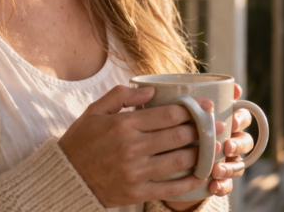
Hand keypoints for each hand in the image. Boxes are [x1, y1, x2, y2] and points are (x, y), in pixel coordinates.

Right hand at [59, 85, 225, 207]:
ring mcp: (134, 172)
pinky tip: (201, 175)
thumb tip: (152, 89)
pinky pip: (169, 188)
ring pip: (178, 161)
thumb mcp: (95, 111)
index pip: (167, 114)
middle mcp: (131, 148)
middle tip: (218, 124)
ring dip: (201, 154)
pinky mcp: (136, 192)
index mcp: (123, 125)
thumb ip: (122, 95)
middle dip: (203, 129)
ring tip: (215, 147)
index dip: (192, 109)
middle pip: (178, 136)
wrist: (64, 177)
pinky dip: (188, 182)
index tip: (207, 105)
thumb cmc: (81, 140)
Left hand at [163, 84, 253, 209]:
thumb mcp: (164, 115)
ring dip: (230, 166)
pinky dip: (223, 185)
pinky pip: (227, 184)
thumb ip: (157, 101)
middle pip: (244, 139)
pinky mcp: (217, 179)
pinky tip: (213, 186)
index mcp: (223, 117)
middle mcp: (228, 138)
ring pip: (238, 163)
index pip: (240, 114)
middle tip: (226, 146)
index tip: (231, 120)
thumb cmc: (165, 130)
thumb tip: (150, 90)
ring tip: (217, 169)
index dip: (240, 117)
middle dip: (238, 143)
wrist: (166, 161)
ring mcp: (224, 160)